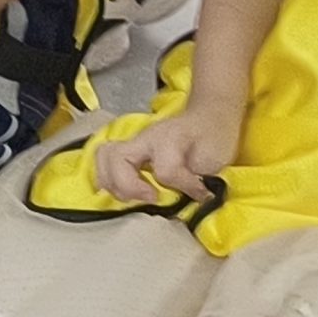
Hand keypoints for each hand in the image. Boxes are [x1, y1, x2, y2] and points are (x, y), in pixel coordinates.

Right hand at [95, 101, 242, 204]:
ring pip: (103, 157)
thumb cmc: (212, 137)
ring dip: (113, 183)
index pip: (164, 169)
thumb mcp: (214, 159)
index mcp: (167, 139)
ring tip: (132, 197)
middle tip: (149, 197)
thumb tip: (191, 200)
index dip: (180, 185)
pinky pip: (107, 162)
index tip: (194, 193)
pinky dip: (109, 179)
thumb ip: (197, 180)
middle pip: (114, 157)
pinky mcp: (131, 151)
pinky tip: (125, 191)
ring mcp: (134, 143)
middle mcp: (144, 139)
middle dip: (127, 185)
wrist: (209, 117)